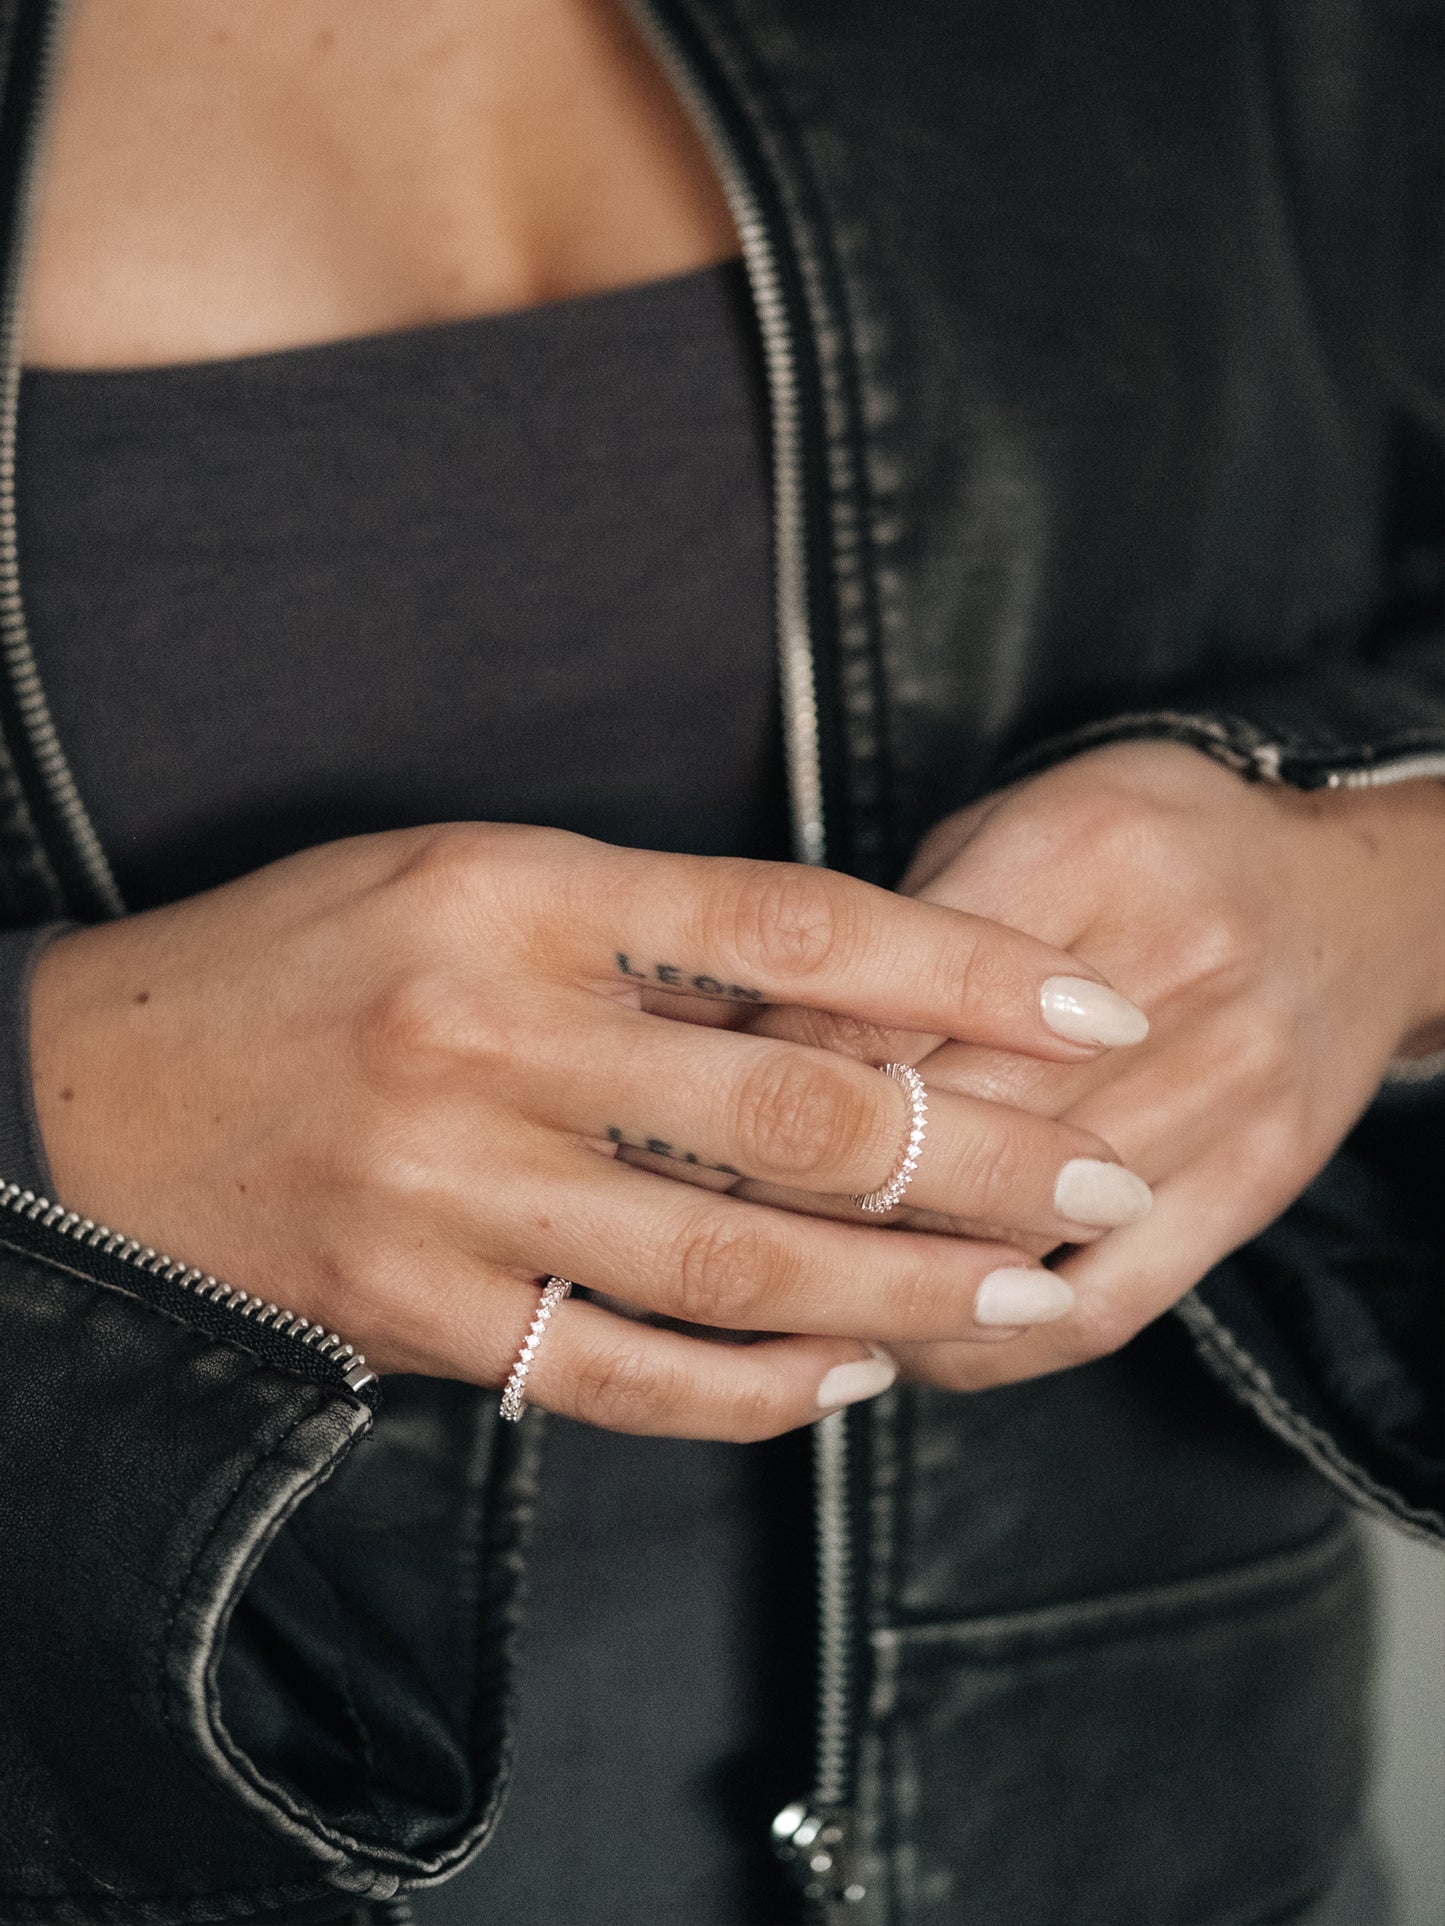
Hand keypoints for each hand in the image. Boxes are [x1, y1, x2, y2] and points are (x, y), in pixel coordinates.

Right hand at [30, 822, 1147, 1436]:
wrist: (90, 1095)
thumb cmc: (298, 959)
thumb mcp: (464, 875)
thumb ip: (645, 924)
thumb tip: (848, 997)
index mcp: (514, 890)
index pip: (792, 924)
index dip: (963, 968)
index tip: (1087, 1008)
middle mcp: (488, 1036)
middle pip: (794, 1112)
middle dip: (984, 1155)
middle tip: (1108, 1180)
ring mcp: (447, 1193)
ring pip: (733, 1265)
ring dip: (906, 1292)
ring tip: (1027, 1298)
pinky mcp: (412, 1317)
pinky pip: (621, 1376)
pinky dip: (753, 1392)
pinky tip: (849, 1379)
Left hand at [741, 741, 1444, 1389]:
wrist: (1359, 906)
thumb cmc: (1150, 851)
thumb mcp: (1020, 821)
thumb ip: (898, 927)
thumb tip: (745, 1039)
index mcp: (1081, 851)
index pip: (884, 994)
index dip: (767, 1072)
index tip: (685, 1115)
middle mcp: (1167, 971)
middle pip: (941, 1121)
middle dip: (801, 1185)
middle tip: (696, 1219)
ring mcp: (1226, 1088)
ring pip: (1012, 1226)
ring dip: (881, 1280)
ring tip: (779, 1298)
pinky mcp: (1256, 1183)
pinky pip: (1105, 1303)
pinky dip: (992, 1344)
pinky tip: (911, 1341)